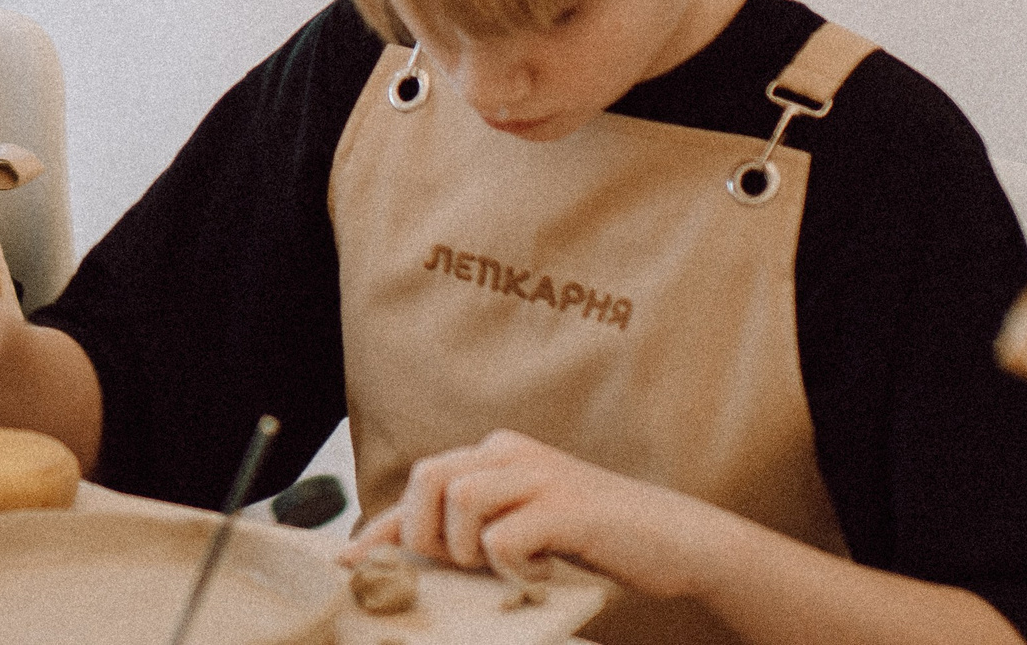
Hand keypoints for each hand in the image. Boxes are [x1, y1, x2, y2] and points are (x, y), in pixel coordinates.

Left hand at [341, 429, 727, 602]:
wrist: (675, 539)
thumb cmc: (597, 538)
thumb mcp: (527, 527)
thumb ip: (479, 528)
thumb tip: (417, 553)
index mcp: (498, 455)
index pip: (422, 484)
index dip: (382, 525)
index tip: (352, 558)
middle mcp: (512, 454)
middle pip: (429, 478)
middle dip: (424, 532)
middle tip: (457, 566)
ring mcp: (540, 475)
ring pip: (460, 500)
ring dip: (468, 548)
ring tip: (503, 566)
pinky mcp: (566, 506)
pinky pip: (504, 536)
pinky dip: (510, 565)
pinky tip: (539, 571)